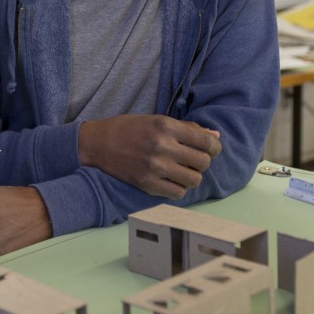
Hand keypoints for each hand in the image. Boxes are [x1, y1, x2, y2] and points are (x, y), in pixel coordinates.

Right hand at [79, 114, 220, 199]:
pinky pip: (178, 193)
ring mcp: (155, 167)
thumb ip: (187, 128)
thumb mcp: (157, 120)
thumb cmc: (129, 128)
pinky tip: (171, 180)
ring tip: (183, 171)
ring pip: (194, 180)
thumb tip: (215, 137)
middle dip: (203, 161)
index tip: (211, 149)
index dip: (214, 147)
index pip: (206, 141)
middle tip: (194, 160)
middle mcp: (163, 146)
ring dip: (192, 176)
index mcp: (166, 126)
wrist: (98, 143)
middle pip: (203, 162)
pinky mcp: (147, 183)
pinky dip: (179, 188)